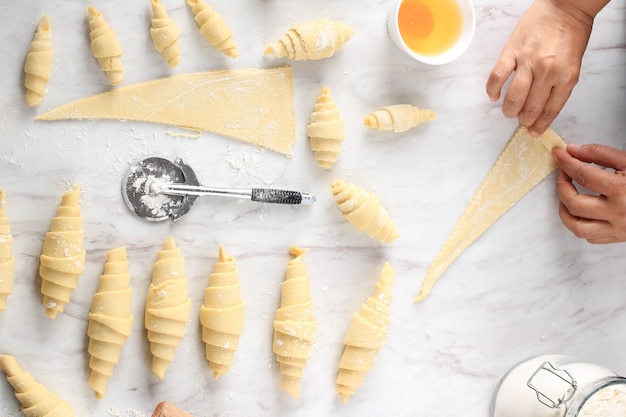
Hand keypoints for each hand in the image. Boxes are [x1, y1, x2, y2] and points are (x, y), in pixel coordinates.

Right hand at [486, 0, 595, 135]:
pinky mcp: (512, 51)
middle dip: (524, 120)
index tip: (533, 132)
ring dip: (509, 110)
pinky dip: (493, 90)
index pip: (550, 110)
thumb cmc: (571, 32)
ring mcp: (528, 62)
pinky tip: (493, 96)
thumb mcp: (574, 63)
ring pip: (514, 97)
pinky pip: (497, 76)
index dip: (540, 125)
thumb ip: (559, 85)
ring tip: (509, 111)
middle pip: (530, 108)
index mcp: (566, 77)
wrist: (566, 5)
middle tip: (521, 121)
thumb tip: (542, 107)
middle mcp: (547, 72)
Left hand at [553, 144, 625, 243]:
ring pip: (577, 227)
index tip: (559, 154)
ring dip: (564, 210)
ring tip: (567, 194)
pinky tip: (582, 210)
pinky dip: (579, 223)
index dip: (566, 163)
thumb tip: (573, 151)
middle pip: (574, 203)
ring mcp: (618, 229)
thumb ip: (600, 154)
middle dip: (562, 185)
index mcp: (622, 190)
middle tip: (564, 172)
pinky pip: (590, 236)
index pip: (583, 175)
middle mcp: (618, 213)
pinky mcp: (619, 238)